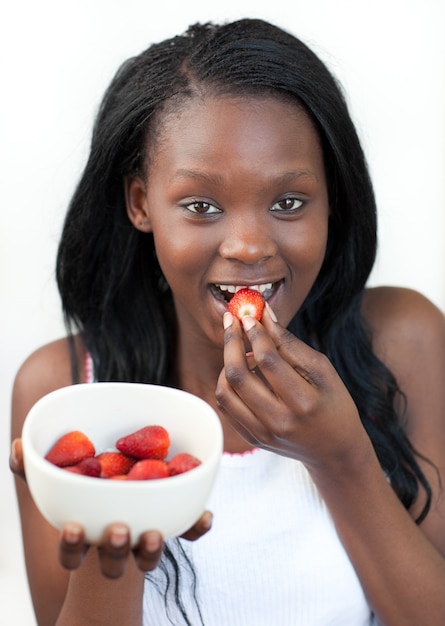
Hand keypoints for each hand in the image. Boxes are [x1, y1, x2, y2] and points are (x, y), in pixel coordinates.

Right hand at [10, 438, 211, 577]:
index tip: (72, 528)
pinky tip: (205, 516)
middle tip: (119, 530)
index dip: (71, 546)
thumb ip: (37, 465)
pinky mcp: (172, 523)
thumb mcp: (60, 476)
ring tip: (153, 532)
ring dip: (151, 549)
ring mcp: (144, 536)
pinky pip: (186, 531)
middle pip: (114, 560)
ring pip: (147, 555)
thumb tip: (17, 446)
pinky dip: (196, 526)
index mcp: (85, 535)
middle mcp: (115, 543)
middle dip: (116, 550)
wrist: (121, 491)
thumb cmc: (85, 486)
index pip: (72, 551)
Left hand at [216, 304, 370, 472]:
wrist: (334, 450)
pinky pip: (226, 406)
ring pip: (225, 391)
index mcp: (303, 402)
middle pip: (238, 375)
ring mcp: (262, 433)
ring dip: (226, 363)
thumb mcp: (322, 370)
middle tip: (231, 320)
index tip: (250, 316)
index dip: (255, 333)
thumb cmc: (333, 404)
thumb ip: (290, 343)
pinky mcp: (252, 439)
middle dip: (231, 341)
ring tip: (238, 349)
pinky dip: (227, 383)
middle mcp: (279, 421)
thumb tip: (264, 315)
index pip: (268, 360)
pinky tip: (238, 371)